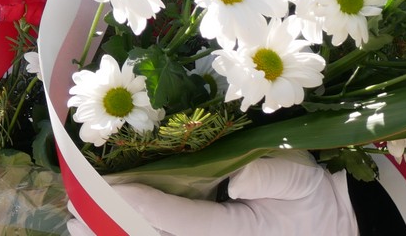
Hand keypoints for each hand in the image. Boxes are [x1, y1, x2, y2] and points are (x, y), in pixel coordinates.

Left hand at [65, 152, 357, 235]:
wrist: (330, 225)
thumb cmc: (311, 196)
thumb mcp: (300, 178)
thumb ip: (273, 175)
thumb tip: (237, 178)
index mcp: (239, 233)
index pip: (184, 224)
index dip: (145, 206)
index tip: (110, 190)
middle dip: (112, 229)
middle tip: (74, 212)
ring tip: (77, 227)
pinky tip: (105, 232)